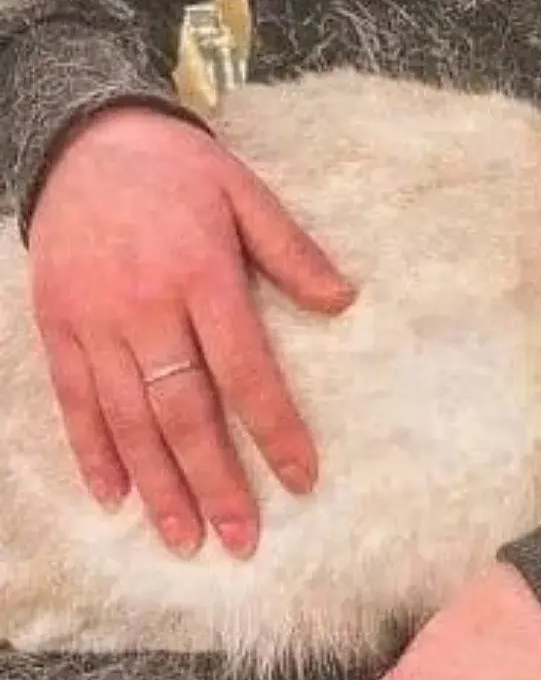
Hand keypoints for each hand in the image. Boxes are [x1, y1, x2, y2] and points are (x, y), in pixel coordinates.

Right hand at [28, 104, 354, 557]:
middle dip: (215, 481)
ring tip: (185, 539)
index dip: (274, 429)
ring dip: (159, 485)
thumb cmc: (179, 170)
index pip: (245, 369)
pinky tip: (116, 498)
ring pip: (128, 419)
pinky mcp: (57, 326)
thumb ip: (292, 251)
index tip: (301, 478)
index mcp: (202, 274)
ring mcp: (95, 321)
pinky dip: (93, 452)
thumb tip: (344, 301)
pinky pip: (74, 400)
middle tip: (241, 539)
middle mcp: (146, 307)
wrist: (86, 140)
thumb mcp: (245, 193)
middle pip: (184, 409)